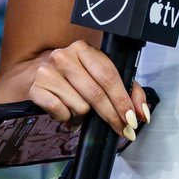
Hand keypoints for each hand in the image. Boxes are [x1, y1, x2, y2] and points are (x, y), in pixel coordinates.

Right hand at [29, 39, 149, 139]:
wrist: (36, 73)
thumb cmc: (75, 74)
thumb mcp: (100, 74)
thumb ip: (127, 90)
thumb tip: (142, 114)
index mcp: (84, 49)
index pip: (108, 76)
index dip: (122, 100)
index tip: (132, 118)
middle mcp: (65, 57)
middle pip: (96, 94)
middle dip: (112, 115)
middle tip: (122, 129)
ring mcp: (48, 72)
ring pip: (79, 106)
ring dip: (84, 114)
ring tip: (80, 106)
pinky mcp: (37, 88)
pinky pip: (61, 113)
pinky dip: (67, 117)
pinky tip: (66, 109)